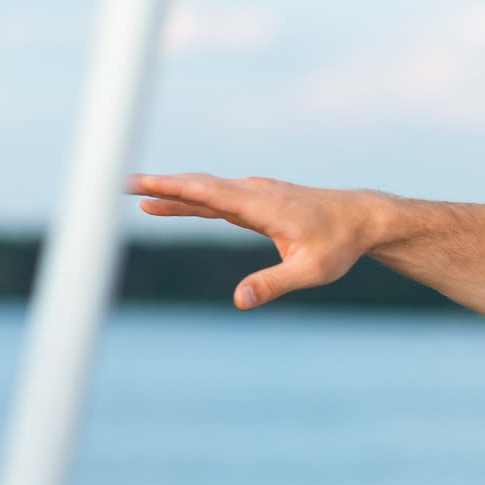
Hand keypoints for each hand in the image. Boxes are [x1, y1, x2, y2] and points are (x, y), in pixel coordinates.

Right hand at [130, 173, 377, 308]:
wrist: (364, 219)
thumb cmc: (340, 245)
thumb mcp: (311, 271)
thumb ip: (274, 284)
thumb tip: (239, 301)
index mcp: (262, 205)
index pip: (208, 193)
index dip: (172, 188)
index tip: (140, 183)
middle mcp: (255, 193)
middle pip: (200, 187)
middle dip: (162, 185)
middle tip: (120, 183)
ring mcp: (256, 194)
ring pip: (206, 191)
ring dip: (172, 192)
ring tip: (137, 197)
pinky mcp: (258, 201)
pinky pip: (217, 198)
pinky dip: (191, 199)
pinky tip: (170, 203)